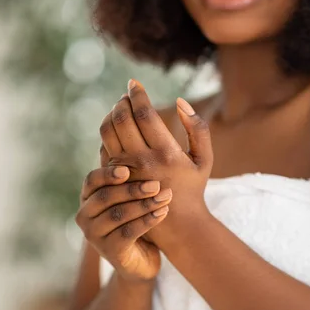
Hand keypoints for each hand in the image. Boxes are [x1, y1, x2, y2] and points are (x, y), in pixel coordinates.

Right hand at [76, 165, 172, 281]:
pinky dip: (147, 220)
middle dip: (132, 189)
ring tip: (165, 196)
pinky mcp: (110, 252)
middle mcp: (85, 216)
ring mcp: (95, 236)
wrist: (141, 261)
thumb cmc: (136, 219)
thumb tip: (128, 137)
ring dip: (144, 204)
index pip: (92, 180)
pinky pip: (128, 232)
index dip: (108, 174)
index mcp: (87, 198)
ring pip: (118, 214)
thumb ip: (126, 172)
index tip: (127, 170)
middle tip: (156, 184)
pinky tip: (162, 212)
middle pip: (105, 197)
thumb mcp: (129, 196)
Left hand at [99, 79, 213, 247]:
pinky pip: (104, 147)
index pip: (145, 114)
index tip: (134, 83)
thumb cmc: (193, 189)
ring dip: (111, 114)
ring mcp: (125, 172)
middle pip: (122, 119)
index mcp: (166, 153)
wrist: (176, 226)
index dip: (137, 94)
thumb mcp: (205, 159)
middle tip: (127, 95)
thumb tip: (180, 101)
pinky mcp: (115, 180)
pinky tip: (117, 128)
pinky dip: (108, 132)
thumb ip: (198, 128)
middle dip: (122, 101)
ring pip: (107, 132)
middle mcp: (143, 161)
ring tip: (121, 108)